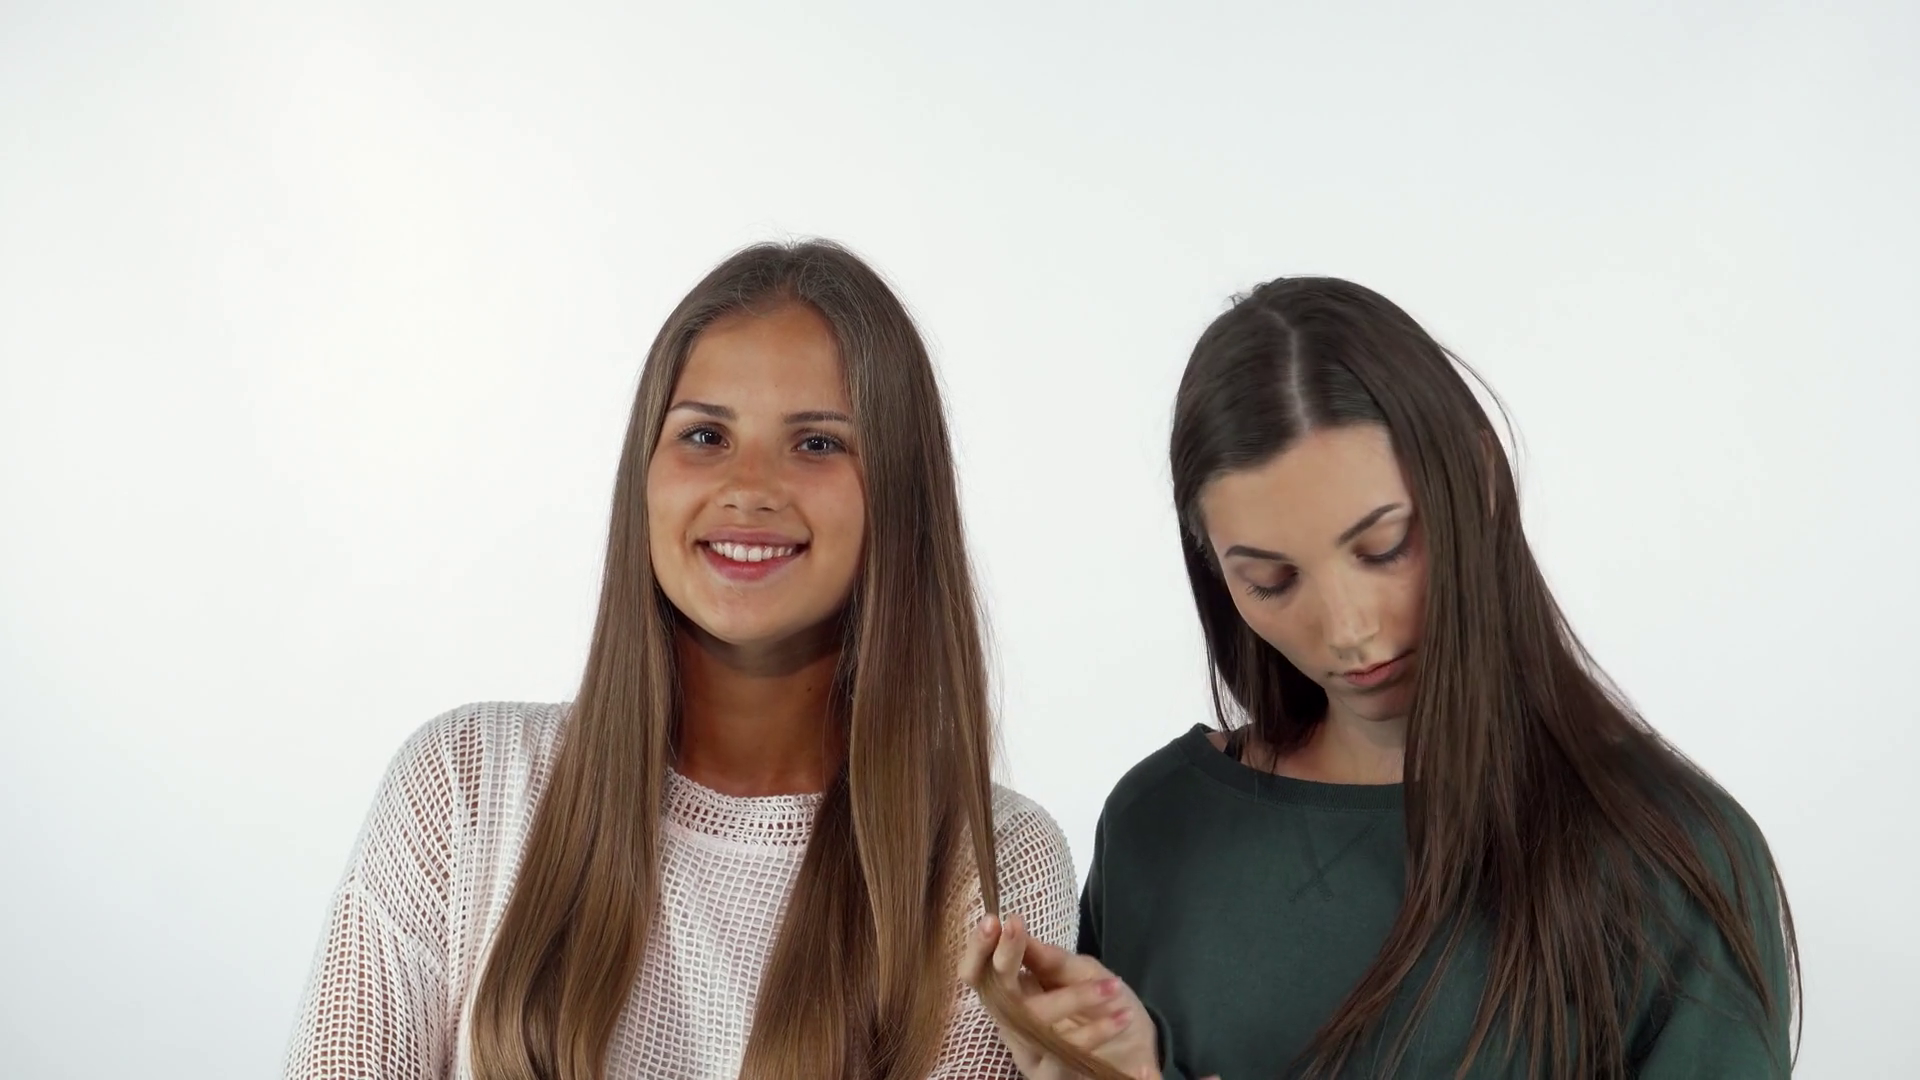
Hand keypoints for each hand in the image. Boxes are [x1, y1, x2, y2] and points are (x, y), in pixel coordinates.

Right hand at [958, 913, 1161, 1079]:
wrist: (1132, 1051)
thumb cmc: (1100, 1006)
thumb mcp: (1080, 973)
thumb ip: (1049, 958)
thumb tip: (1014, 927)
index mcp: (1012, 995)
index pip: (977, 973)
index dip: (978, 949)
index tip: (994, 920)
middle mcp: (1011, 1024)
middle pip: (995, 995)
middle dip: (1005, 958)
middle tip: (1016, 927)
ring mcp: (1028, 1051)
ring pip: (1035, 1021)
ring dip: (1075, 999)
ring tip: (1112, 986)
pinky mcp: (1050, 1073)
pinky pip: (1066, 1051)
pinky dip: (1097, 1032)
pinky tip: (1122, 1016)